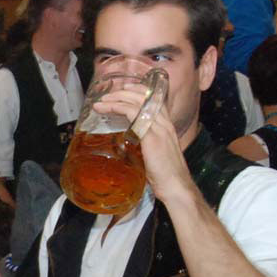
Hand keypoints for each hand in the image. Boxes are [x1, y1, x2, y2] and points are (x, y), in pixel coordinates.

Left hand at [92, 85, 198, 212]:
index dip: (137, 91)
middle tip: (106, 95)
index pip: (154, 99)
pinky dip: (119, 108)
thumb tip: (128, 144)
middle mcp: (164, 123)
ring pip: (137, 103)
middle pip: (144, 97)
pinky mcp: (152, 137)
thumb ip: (143, 144)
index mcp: (166, 126)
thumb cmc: (164, 174)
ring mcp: (159, 129)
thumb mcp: (154, 153)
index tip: (122, 90)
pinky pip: (134, 115)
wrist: (175, 186)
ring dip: (117, 99)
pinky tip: (109, 108)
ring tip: (102, 102)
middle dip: (123, 92)